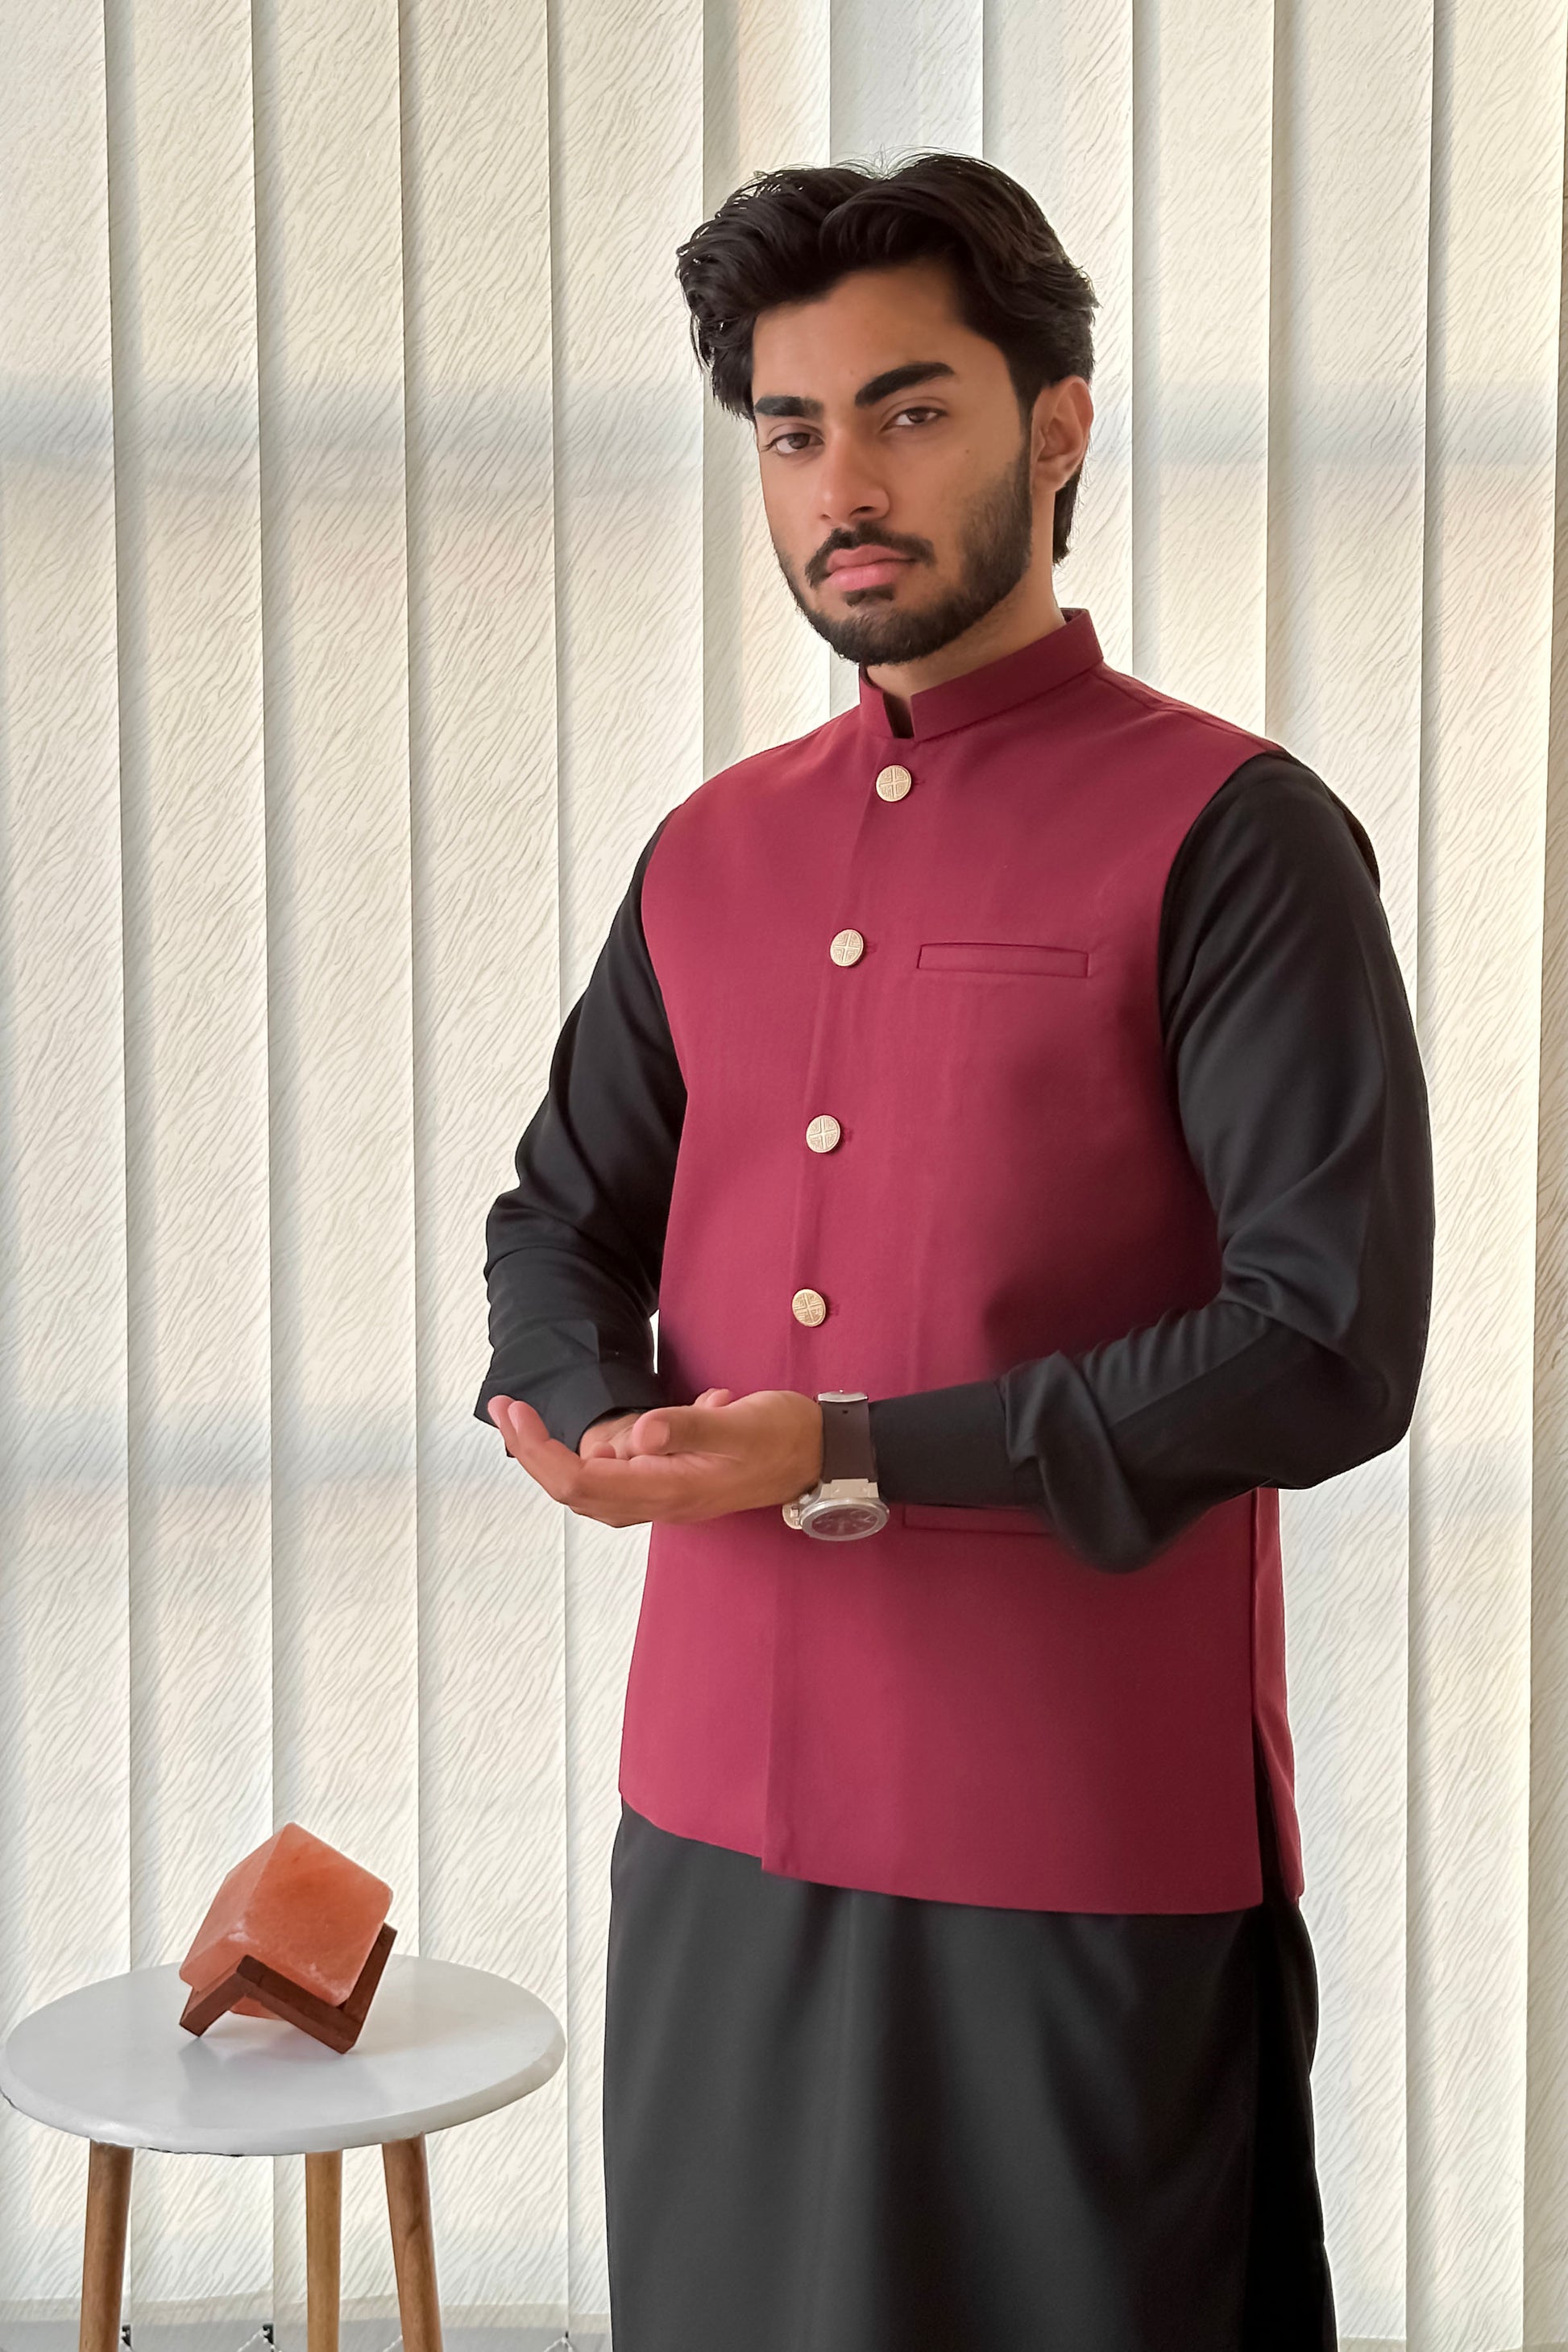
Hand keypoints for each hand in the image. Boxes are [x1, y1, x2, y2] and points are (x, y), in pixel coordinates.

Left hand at [487, 1386, 823, 1527]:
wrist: (825, 1456)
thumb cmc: (785, 1437)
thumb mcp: (741, 1424)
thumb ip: (690, 1427)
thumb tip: (638, 1433)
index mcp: (669, 1488)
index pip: (582, 1481)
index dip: (540, 1451)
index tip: (516, 1413)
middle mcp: (662, 1500)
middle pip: (577, 1490)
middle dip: (533, 1453)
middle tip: (506, 1409)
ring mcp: (669, 1495)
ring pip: (595, 1488)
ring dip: (557, 1458)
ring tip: (527, 1422)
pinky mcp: (678, 1481)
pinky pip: (620, 1478)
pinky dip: (595, 1458)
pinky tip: (607, 1429)